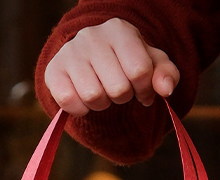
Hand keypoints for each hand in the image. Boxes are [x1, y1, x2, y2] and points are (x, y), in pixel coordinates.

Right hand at [44, 18, 178, 114]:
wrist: (88, 60)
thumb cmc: (124, 63)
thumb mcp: (150, 64)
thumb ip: (166, 74)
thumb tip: (166, 90)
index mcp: (119, 30)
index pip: (139, 71)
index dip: (145, 90)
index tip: (142, 91)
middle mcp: (92, 36)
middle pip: (118, 88)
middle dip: (122, 97)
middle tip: (119, 91)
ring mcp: (70, 53)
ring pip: (94, 97)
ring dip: (102, 104)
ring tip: (102, 93)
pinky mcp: (53, 72)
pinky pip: (70, 103)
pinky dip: (81, 109)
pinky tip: (84, 99)